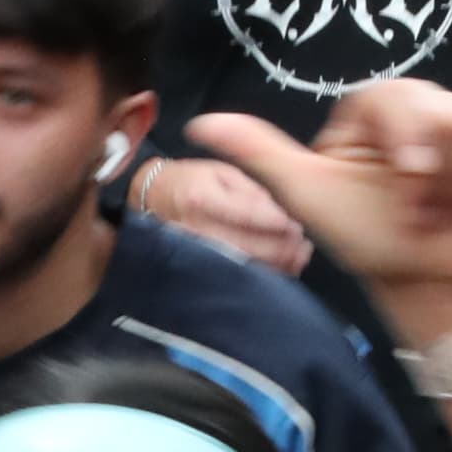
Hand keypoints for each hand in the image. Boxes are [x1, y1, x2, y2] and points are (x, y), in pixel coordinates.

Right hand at [133, 153, 312, 274]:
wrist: (150, 198)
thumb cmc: (191, 181)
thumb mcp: (220, 173)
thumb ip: (251, 192)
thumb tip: (280, 215)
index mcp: (200, 198)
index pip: (246, 214)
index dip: (276, 222)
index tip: (296, 225)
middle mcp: (193, 229)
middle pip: (246, 246)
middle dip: (281, 247)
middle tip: (301, 243)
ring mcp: (190, 253)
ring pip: (241, 267)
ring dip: (276, 265)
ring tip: (298, 256)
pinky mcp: (193, 268)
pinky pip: (232, 278)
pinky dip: (261, 276)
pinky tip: (281, 269)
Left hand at [194, 77, 451, 327]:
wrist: (428, 277)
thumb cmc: (368, 236)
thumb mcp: (309, 194)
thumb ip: (261, 154)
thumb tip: (200, 123)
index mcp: (372, 113)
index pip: (391, 97)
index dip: (404, 133)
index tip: (412, 174)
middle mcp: (419, 106)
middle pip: (435, 103)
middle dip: (432, 166)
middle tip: (423, 205)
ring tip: (444, 208)